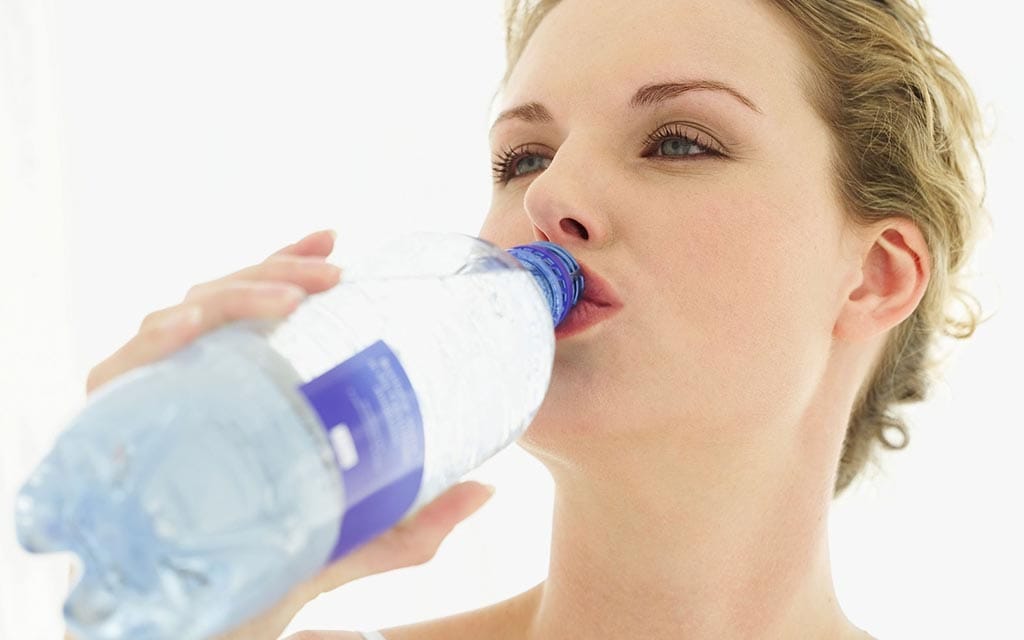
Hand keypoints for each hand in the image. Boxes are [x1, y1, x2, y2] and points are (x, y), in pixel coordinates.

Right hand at [71, 229, 495, 639]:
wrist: (210, 629)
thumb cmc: (273, 571)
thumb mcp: (353, 539)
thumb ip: (418, 521)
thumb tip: (489, 490)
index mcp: (242, 392)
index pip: (257, 307)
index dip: (288, 260)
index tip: (336, 237)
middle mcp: (196, 385)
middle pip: (227, 298)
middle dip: (280, 270)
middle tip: (335, 272)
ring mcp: (156, 402)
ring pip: (183, 314)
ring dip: (236, 292)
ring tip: (293, 298)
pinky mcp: (116, 429)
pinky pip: (125, 365)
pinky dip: (157, 337)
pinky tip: (193, 325)